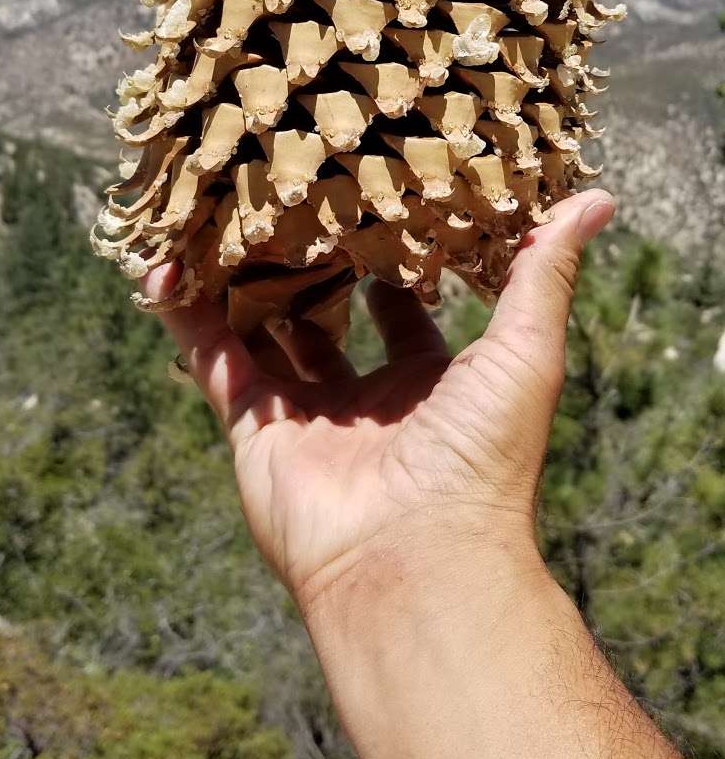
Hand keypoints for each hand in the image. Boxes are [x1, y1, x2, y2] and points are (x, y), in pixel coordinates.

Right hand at [144, 189, 613, 615]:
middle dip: (307, 267)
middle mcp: (366, 402)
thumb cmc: (484, 458)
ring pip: (262, 335)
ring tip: (217, 218)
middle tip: (286, 200)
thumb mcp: (527, 350)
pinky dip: (185, 318)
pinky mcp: (253, 432)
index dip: (392, 261)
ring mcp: (306, 419)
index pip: (405, 312)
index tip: (372, 202)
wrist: (416, 559)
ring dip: (239, 283)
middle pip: (327, 320)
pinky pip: (213, 363)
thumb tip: (597, 199)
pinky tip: (161, 265)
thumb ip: (544, 274)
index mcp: (432, 385)